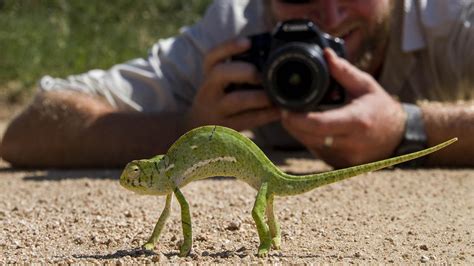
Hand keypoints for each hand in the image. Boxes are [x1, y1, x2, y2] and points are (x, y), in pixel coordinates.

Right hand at [185, 38, 279, 130]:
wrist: (198, 130)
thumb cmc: (218, 100)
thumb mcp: (218, 84)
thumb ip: (237, 70)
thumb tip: (270, 52)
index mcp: (208, 76)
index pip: (212, 57)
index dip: (229, 46)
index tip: (248, 42)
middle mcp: (208, 92)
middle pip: (219, 73)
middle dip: (245, 70)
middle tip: (263, 75)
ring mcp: (216, 111)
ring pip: (235, 100)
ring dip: (259, 96)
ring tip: (275, 95)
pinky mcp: (228, 128)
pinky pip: (248, 120)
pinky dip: (267, 114)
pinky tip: (279, 111)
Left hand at [281, 48, 405, 167]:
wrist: (398, 137)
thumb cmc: (381, 108)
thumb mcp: (366, 85)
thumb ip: (343, 71)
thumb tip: (325, 54)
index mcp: (357, 121)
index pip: (318, 124)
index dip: (296, 118)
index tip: (284, 108)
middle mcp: (350, 144)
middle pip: (308, 136)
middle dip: (292, 123)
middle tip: (284, 109)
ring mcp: (344, 158)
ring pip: (309, 145)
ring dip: (299, 131)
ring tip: (295, 115)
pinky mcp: (339, 165)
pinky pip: (316, 151)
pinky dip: (310, 139)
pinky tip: (310, 127)